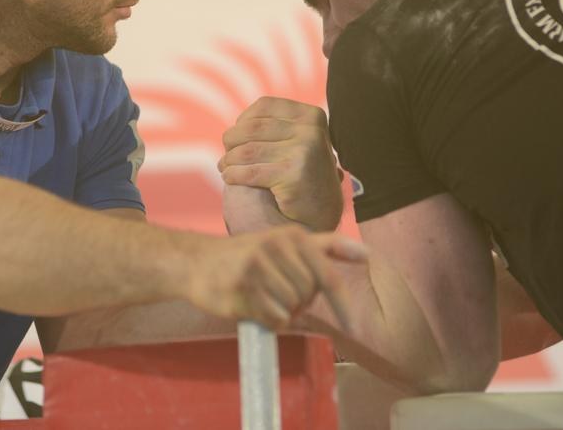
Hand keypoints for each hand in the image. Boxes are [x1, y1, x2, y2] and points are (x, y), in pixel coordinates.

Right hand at [188, 224, 366, 330]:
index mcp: (292, 235)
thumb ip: (325, 247)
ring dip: (283, 311)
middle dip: (299, 302)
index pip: (328, 275)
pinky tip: (254, 306)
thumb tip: (366, 255)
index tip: (353, 326)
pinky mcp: (241, 289)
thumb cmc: (247, 254)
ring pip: (291, 309)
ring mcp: (257, 268)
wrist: (196, 261)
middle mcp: (276, 247)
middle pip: (309, 296)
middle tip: (279, 293)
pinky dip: (269, 320)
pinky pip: (273, 319)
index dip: (343, 303)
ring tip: (264, 297)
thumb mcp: (285, 240)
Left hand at [219, 97, 343, 230]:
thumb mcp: (297, 141)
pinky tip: (229, 178)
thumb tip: (237, 123)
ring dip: (228, 160)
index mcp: (311, 116)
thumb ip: (275, 126)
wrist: (320, 212)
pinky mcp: (293, 175)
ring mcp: (304, 152)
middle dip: (231, 141)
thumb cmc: (299, 173)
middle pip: (252, 127)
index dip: (243, 120)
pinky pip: (248, 172)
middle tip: (226, 155)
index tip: (238, 137)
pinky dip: (233, 175)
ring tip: (225, 167)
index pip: (264, 106)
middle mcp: (310, 130)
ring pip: (247, 151)